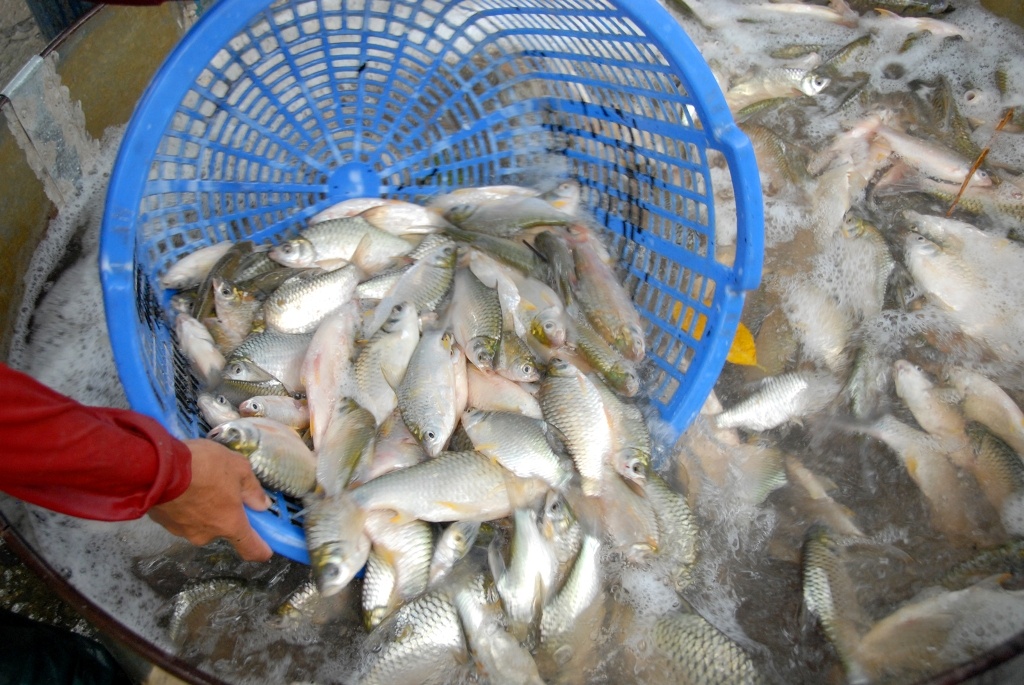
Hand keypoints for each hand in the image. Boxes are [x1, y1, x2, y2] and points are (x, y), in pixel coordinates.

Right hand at [149, 438, 272, 561]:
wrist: (158, 466)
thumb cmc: (205, 466)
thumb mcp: (239, 467)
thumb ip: (252, 488)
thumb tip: (262, 505)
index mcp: (230, 524)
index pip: (250, 549)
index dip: (260, 550)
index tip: (266, 549)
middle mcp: (206, 534)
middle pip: (222, 528)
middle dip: (224, 512)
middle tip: (222, 488)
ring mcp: (182, 531)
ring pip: (200, 521)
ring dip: (202, 508)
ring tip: (198, 482)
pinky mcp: (163, 523)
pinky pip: (180, 516)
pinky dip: (184, 505)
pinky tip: (181, 486)